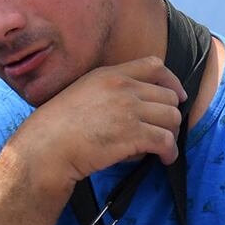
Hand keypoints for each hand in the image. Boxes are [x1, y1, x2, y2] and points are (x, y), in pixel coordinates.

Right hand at [16, 55, 187, 185]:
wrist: (47, 147)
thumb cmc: (57, 128)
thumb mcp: (82, 93)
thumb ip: (108, 91)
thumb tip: (135, 105)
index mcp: (109, 74)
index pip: (154, 65)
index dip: (172, 81)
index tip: (177, 96)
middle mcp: (122, 88)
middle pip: (168, 95)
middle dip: (170, 115)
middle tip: (164, 131)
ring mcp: (128, 110)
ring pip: (171, 117)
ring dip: (171, 135)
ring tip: (164, 148)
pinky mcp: (133, 134)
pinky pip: (166, 140)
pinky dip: (169, 152)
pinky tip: (164, 158)